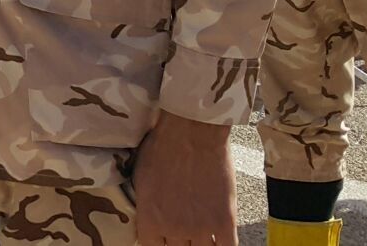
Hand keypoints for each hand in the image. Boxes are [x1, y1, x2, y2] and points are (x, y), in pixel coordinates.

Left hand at [133, 112, 234, 245]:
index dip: (157, 241)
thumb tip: (148, 221)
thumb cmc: (162, 147)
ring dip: (199, 243)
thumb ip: (145, 206)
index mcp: (150, 219)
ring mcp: (201, 228)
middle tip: (183, 227)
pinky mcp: (226, 222)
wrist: (191, 131)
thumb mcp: (141, 178)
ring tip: (199, 231)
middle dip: (178, 241)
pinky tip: (219, 238)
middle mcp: (174, 230)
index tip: (162, 235)